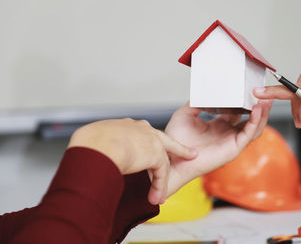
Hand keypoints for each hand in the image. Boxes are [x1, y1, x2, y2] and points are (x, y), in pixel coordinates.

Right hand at [68, 118, 196, 204]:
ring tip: (159, 194)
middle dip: (177, 148)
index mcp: (127, 125)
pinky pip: (161, 173)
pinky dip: (159, 186)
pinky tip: (157, 197)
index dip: (148, 141)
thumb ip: (101, 145)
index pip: (143, 133)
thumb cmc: (88, 143)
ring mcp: (150, 140)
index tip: (152, 147)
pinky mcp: (155, 154)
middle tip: (189, 154)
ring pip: (162, 160)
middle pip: (163, 140)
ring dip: (160, 181)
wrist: (97, 145)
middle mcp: (141, 129)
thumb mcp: (94, 140)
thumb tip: (92, 154)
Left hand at [164, 100, 272, 196]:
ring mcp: (231, 142)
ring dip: (262, 114)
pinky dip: (255, 122)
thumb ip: (197, 102)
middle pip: (250, 119)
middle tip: (264, 93)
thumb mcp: (185, 114)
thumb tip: (205, 91)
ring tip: (265, 100)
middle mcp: (227, 133)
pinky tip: (256, 110)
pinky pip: (248, 134)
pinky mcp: (233, 149)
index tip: (249, 88)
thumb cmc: (175, 141)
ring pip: (254, 127)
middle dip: (259, 106)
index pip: (238, 112)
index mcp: (218, 125)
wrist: (172, 158)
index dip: (245, 101)